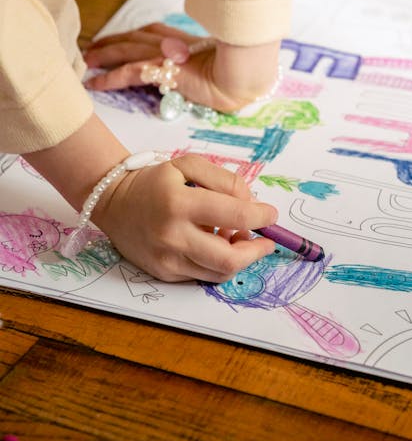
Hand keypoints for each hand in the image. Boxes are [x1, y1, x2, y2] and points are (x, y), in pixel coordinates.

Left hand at [83, 23, 280, 111]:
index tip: (119, 39)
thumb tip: (196, 67)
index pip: (154, 32)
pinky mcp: (163, 69)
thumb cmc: (241, 74)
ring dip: (105, 56)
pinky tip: (95, 84)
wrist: (246, 76)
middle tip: (92, 48)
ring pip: (128, 51)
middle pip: (135, 37)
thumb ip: (203, 63)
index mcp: (187, 40)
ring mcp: (168, 54)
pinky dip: (111, 78)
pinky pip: (130, 72)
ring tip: (87, 62)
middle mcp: (173, 43)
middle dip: (113, 41)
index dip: (134, 35)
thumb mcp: (220, 67)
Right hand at [92, 153, 277, 282]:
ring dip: (239, 258)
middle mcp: (173, 236)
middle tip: (264, 240)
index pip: (235, 216)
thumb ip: (225, 180)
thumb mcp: (188, 165)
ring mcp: (167, 259)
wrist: (113, 202)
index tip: (270, 214)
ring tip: (237, 239)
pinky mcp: (164, 273)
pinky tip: (215, 245)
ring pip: (219, 272)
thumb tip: (251, 204)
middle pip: (229, 258)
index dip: (261, 217)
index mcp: (180, 203)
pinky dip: (217, 263)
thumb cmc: (155, 181)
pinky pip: (202, 275)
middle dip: (256, 251)